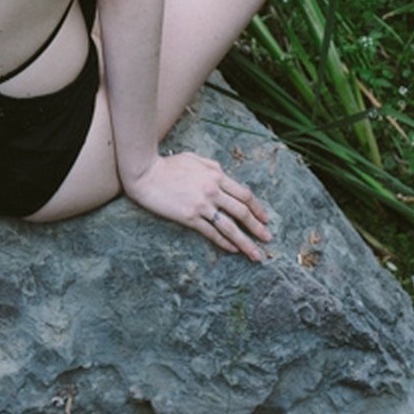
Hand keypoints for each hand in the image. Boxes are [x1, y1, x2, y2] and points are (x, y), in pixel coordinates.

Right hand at [124, 151, 272, 260]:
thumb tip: (224, 176)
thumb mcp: (195, 159)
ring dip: (246, 242)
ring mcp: (202, 205)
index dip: (257, 208)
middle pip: (242, 212)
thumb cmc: (168, 164)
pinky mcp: (189, 217)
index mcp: (216, 175)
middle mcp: (213, 190)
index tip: (265, 218)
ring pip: (230, 227)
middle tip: (268, 238)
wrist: (145, 174)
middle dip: (257, 227)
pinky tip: (233, 250)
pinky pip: (212, 233)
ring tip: (256, 254)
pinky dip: (224, 242)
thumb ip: (212, 168)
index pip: (244, 194)